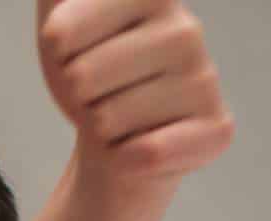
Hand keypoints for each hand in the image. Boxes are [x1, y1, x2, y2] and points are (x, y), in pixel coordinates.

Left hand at [40, 0, 231, 182]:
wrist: (113, 134)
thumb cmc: (85, 65)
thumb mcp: (57, 11)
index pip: (65, 28)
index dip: (58, 46)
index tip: (74, 46)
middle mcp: (187, 30)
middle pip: (83, 78)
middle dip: (76, 92)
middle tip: (97, 89)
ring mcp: (204, 81)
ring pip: (106, 119)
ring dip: (100, 126)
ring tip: (118, 113)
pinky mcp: (213, 130)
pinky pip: (144, 153)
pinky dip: (125, 157)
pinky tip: (138, 143)